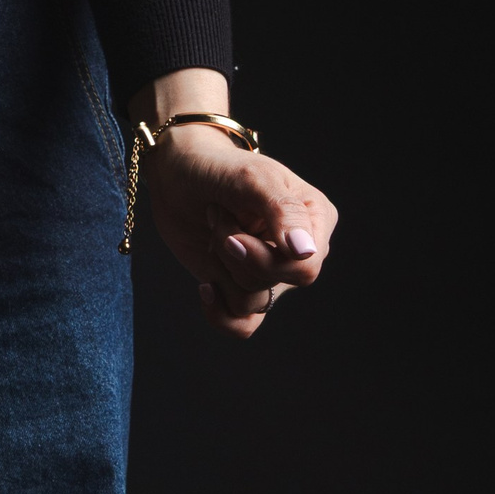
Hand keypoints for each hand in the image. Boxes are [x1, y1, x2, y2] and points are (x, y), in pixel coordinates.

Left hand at [143, 125, 337, 339]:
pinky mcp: (241, 288)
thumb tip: (306, 252)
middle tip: (219, 217)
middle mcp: (298, 251)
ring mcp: (270, 272)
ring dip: (221, 267)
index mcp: (315, 220)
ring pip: (252, 302)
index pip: (305, 267)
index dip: (263, 258)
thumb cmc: (220, 168)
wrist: (179, 175)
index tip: (233, 231)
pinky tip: (205, 286)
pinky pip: (242, 325)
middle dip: (235, 256)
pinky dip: (219, 314)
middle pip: (274, 283)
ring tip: (214, 230)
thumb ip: (283, 211)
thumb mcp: (252, 180)